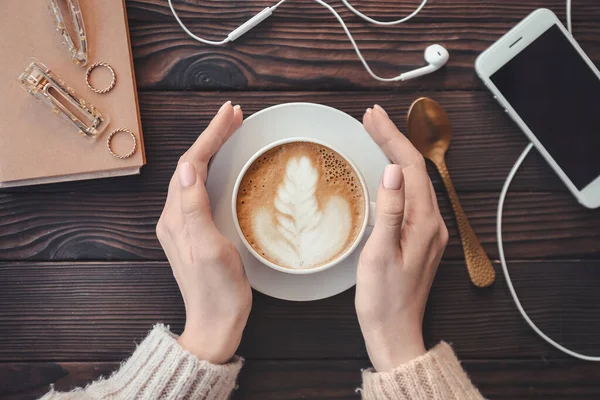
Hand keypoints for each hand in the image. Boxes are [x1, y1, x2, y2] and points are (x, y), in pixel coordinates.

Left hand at [156, 101, 251, 363]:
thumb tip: (187, 166)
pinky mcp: (196, 232)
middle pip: (192, 165)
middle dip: (212, 136)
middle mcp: (175, 217)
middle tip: (235, 115)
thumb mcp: (209, 249)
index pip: (191, 164)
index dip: (210, 136)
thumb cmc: (218, 291)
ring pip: (197, 175)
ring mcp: (185, 224)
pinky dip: (216, 169)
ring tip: (232, 130)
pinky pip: (203, 190)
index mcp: (176, 217)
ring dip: (213, 149)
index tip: (229, 115)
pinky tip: (227, 165)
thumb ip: (194, 208)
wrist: (215, 324)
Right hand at [355, 105, 448, 371]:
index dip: (392, 138)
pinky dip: (399, 176)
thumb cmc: (383, 299)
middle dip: (394, 139)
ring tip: (377, 134)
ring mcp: (429, 231)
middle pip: (415, 170)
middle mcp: (433, 222)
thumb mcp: (379, 254)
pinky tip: (387, 171)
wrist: (395, 332)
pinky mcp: (421, 238)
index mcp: (424, 223)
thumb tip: (392, 170)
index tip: (372, 117)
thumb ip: (390, 211)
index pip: (410, 167)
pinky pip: (412, 196)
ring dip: (396, 155)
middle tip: (371, 118)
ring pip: (415, 181)